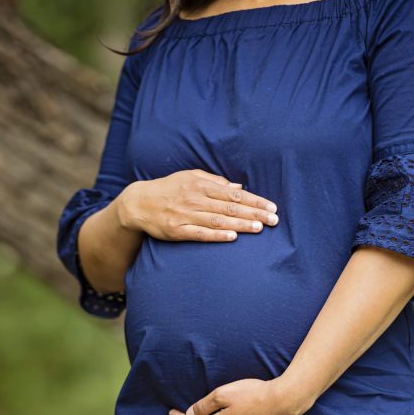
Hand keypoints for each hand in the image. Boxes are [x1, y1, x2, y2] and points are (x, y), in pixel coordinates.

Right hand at [119, 170, 278, 241]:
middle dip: (254, 213)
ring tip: (259, 228)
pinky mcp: (178, 231)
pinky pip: (200, 234)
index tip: (272, 207)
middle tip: (274, 220)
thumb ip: (215, 182)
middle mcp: (195, 199)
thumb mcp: (190, 178)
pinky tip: (232, 237)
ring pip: (218, 220)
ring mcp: (186, 215)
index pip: (234, 194)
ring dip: (240, 224)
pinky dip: (217, 235)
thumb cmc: (169, 189)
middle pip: (230, 207)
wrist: (139, 203)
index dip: (254, 201)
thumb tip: (239, 187)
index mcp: (201, 185)